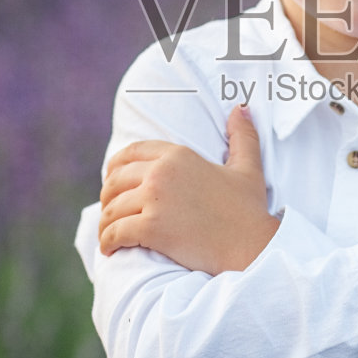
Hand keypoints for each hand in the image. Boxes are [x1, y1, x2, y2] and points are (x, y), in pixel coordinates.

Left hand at [98, 105, 280, 273]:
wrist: (252, 246)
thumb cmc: (248, 210)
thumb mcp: (247, 167)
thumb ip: (242, 136)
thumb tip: (241, 107)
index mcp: (178, 155)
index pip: (131, 153)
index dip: (115, 167)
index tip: (111, 181)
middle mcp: (161, 172)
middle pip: (115, 180)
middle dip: (107, 197)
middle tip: (109, 212)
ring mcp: (155, 199)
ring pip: (112, 208)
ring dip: (105, 223)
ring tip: (108, 234)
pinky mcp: (151, 228)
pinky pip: (115, 232)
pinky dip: (108, 241)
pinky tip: (110, 249)